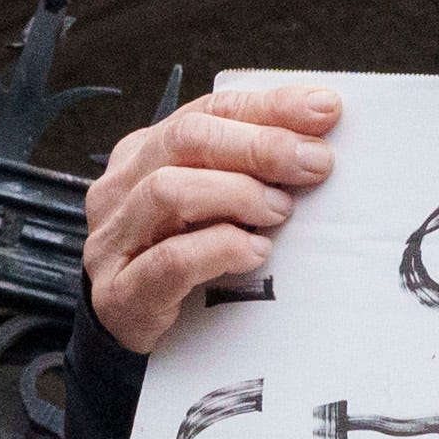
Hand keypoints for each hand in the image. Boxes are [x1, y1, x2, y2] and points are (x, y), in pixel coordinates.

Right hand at [82, 76, 340, 356]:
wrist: (134, 332)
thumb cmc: (184, 257)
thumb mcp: (214, 203)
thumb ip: (248, 170)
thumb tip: (318, 142)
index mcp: (143, 152)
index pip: (207, 111)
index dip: (268, 106)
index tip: (325, 110)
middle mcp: (120, 188)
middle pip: (186, 140)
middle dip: (260, 145)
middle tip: (314, 162)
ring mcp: (113, 240)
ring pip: (168, 191)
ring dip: (238, 194)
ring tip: (282, 211)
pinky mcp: (121, 294)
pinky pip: (170, 260)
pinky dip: (220, 248)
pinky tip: (256, 251)